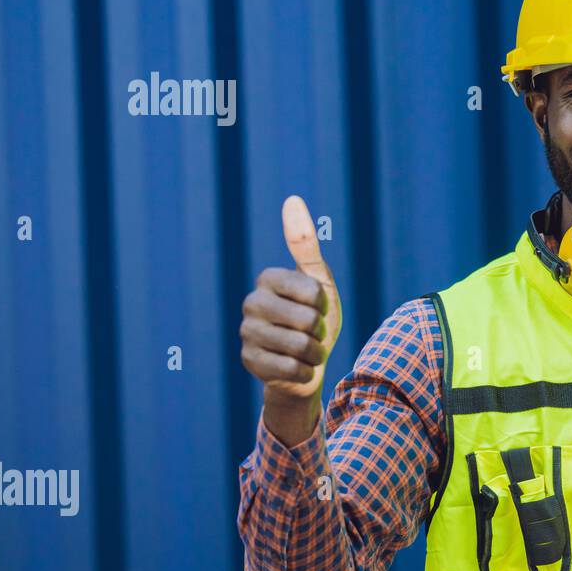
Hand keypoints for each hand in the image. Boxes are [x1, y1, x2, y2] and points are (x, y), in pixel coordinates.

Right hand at [239, 196, 342, 443]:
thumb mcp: (318, 281)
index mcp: (268, 279)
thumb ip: (305, 244)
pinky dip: (305, 371)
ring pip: (299, 346)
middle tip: (313, 333)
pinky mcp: (248, 362)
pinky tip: (298, 367)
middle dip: (320, 332)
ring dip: (315, 353)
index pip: (313, 292)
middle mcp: (251, 303)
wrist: (307, 363)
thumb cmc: (315, 317)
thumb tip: (292, 199)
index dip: (324, 305)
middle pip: (306, 321)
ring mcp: (247, 334)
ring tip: (307, 351)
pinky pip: (291, 369)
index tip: (317, 308)